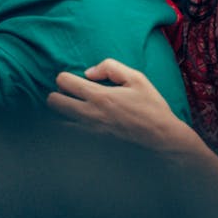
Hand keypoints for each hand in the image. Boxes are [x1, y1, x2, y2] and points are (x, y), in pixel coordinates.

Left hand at [47, 58, 190, 151]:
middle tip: (70, 96)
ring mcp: (89, 135)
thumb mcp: (138, 79)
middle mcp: (89, 116)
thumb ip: (111, 67)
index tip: (74, 81)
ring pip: (57, 123)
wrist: (164, 144)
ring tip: (74, 112)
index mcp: (99, 97)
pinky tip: (80, 128)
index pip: (63, 81)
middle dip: (57, 95)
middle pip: (53, 102)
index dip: (65, 78)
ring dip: (62, 115)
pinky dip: (70, 131)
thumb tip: (88, 72)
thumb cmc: (152, 110)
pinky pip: (69, 139)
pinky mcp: (92, 149)